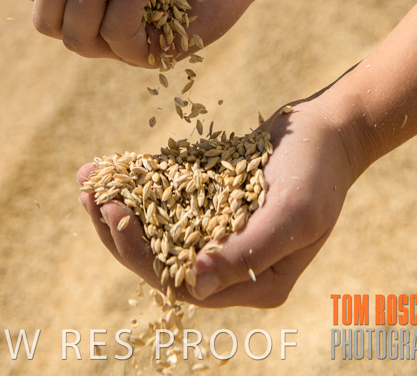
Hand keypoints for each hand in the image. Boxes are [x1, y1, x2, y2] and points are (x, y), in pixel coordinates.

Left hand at [77, 94, 357, 307]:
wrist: (329, 130)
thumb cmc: (317, 172)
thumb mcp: (292, 215)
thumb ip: (245, 255)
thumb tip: (192, 285)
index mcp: (254, 283)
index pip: (181, 282)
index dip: (139, 254)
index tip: (112, 214)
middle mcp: (233, 265)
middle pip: (161, 260)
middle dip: (120, 233)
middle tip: (90, 199)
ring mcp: (221, 233)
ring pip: (158, 232)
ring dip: (122, 209)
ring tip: (88, 184)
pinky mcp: (213, 203)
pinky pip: (168, 201)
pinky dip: (139, 185)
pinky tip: (110, 166)